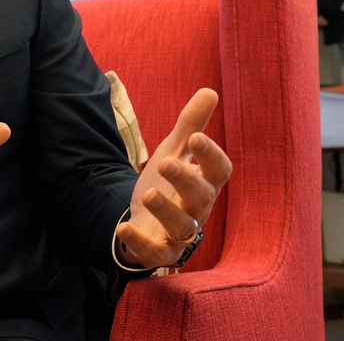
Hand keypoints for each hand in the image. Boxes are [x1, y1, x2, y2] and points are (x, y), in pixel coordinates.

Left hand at [115, 88, 231, 267]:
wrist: (147, 219)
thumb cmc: (169, 182)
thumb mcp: (175, 150)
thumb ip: (191, 124)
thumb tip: (210, 91)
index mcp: (205, 183)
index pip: (219, 170)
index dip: (210, 155)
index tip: (195, 137)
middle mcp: (198, 209)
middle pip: (202, 198)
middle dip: (186, 180)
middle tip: (165, 163)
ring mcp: (180, 233)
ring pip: (182, 227)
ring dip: (166, 211)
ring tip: (147, 194)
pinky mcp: (160, 252)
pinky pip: (155, 252)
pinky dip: (140, 242)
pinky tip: (123, 228)